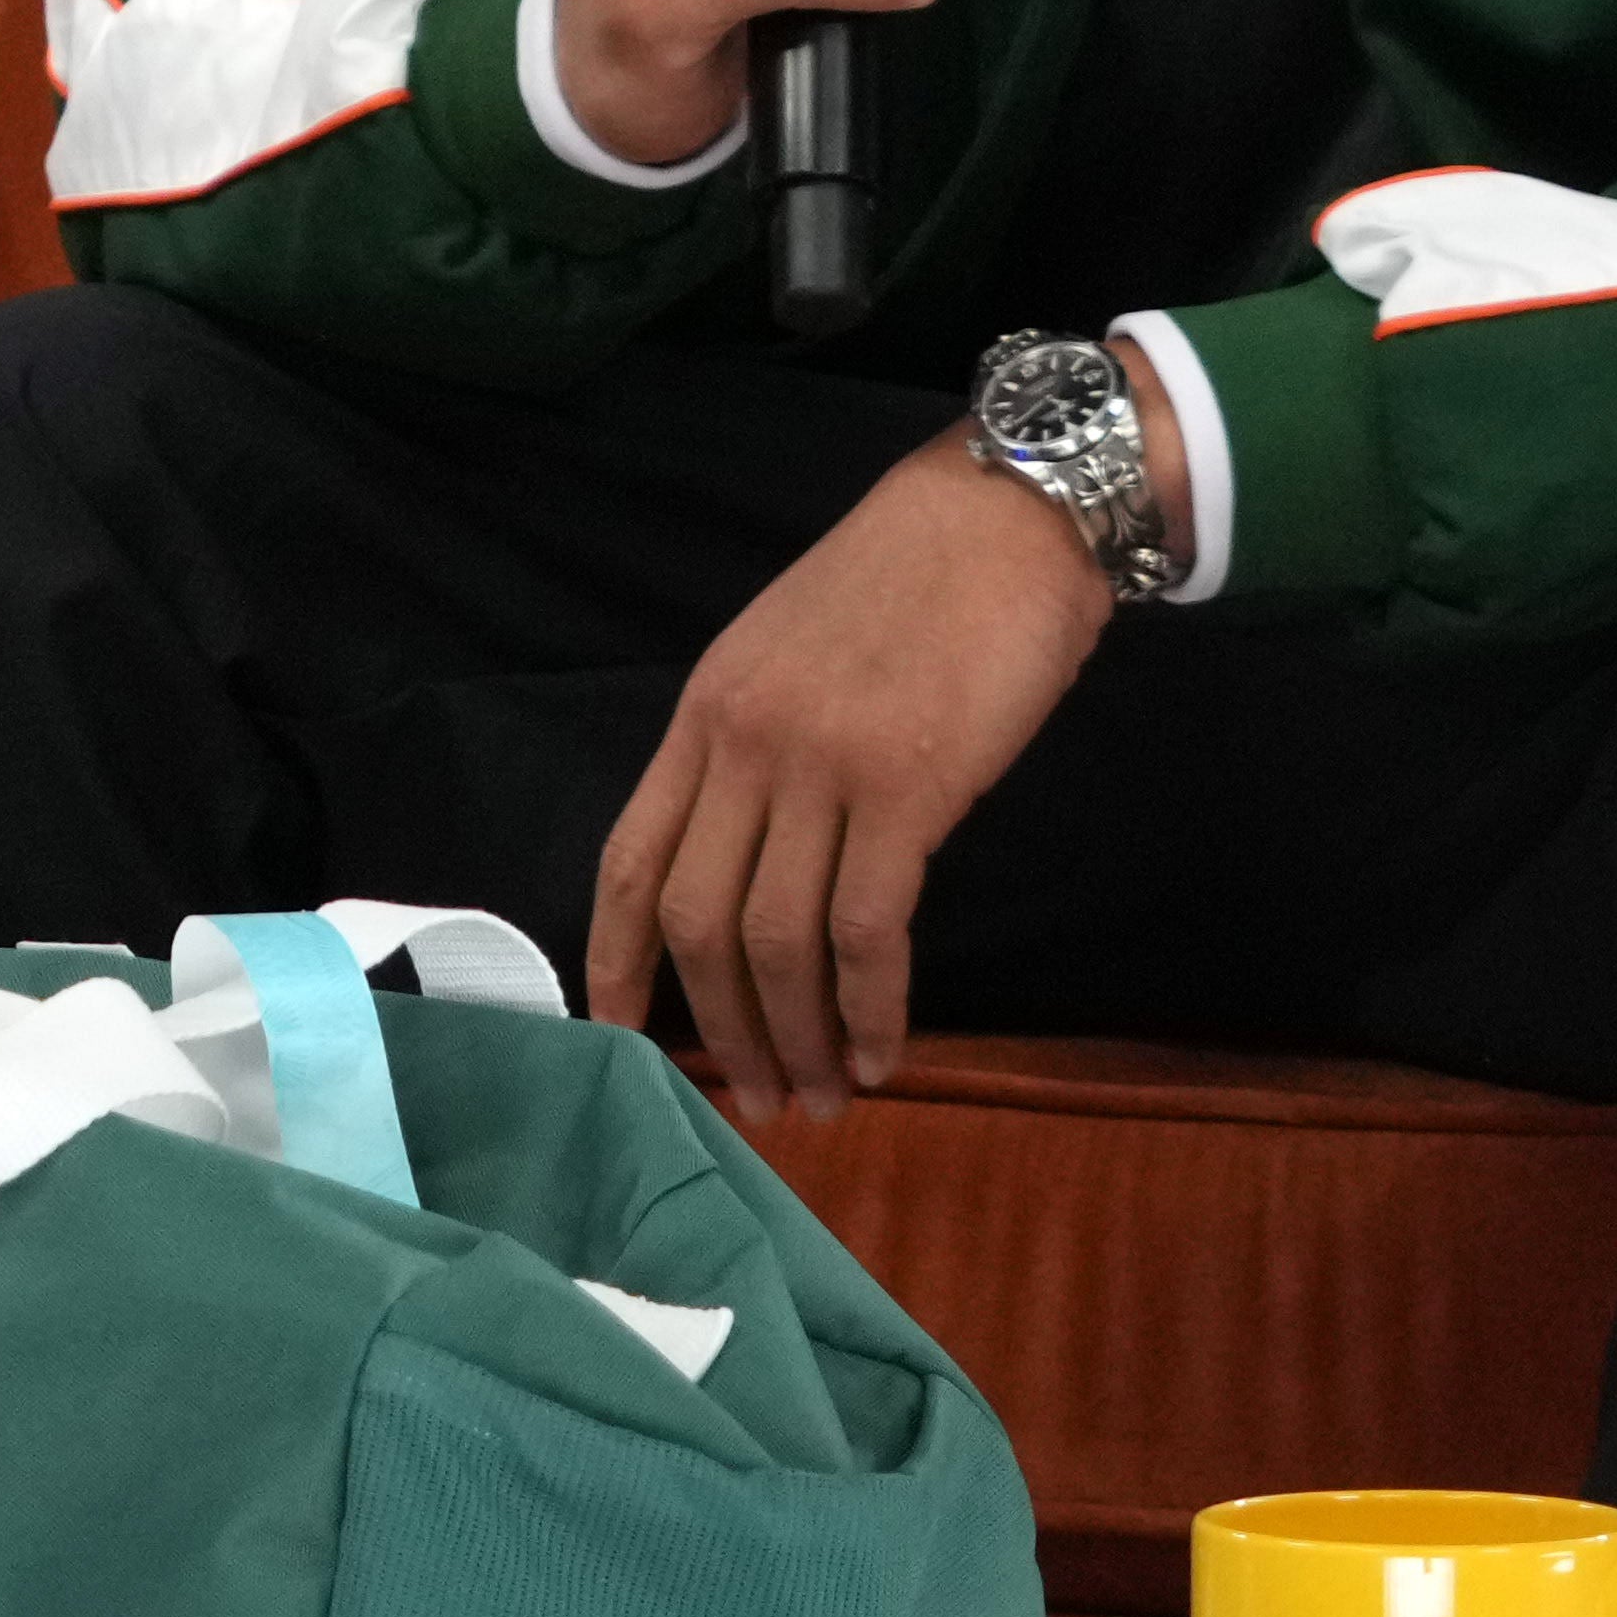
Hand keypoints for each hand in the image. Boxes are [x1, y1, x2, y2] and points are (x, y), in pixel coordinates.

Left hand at [579, 431, 1126, 1110]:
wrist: (1002, 515)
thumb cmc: (908, 586)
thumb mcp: (789, 655)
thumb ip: (758, 748)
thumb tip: (752, 859)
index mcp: (704, 713)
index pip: (627, 858)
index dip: (614, 960)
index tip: (619, 1036)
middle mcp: (742, 743)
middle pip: (696, 920)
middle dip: (722, 1028)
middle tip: (762, 1102)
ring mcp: (818, 766)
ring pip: (775, 940)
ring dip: (798, 1038)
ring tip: (827, 1098)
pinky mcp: (906, 789)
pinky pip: (865, 931)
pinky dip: (871, 1010)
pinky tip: (885, 1053)